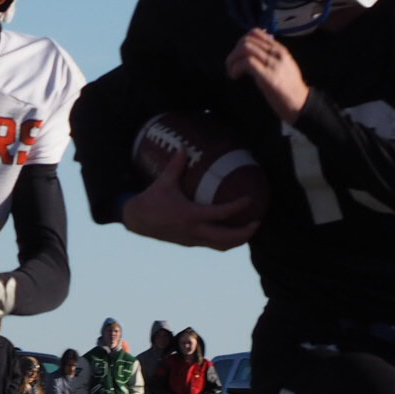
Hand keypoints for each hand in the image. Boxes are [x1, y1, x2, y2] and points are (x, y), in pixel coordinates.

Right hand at [120, 157, 259, 249]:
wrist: (136, 221)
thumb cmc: (151, 199)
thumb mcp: (163, 182)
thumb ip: (175, 165)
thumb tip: (184, 147)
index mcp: (190, 215)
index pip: (220, 214)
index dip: (237, 207)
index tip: (249, 200)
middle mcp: (194, 231)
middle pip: (226, 238)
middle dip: (245, 233)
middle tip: (257, 221)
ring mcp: (192, 240)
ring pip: (221, 247)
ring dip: (238, 241)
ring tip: (249, 229)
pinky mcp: (190, 243)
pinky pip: (213, 245)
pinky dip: (226, 241)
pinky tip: (232, 231)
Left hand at [224, 28, 309, 123]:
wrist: (300, 104)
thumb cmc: (289, 88)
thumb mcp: (283, 66)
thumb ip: (271, 57)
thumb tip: (253, 52)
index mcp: (280, 50)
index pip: (256, 33)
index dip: (241, 42)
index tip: (237, 55)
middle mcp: (276, 53)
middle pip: (247, 40)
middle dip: (234, 51)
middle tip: (231, 65)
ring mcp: (273, 63)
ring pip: (245, 48)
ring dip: (232, 59)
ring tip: (232, 71)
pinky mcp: (267, 75)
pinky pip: (247, 62)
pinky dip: (236, 68)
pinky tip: (235, 76)